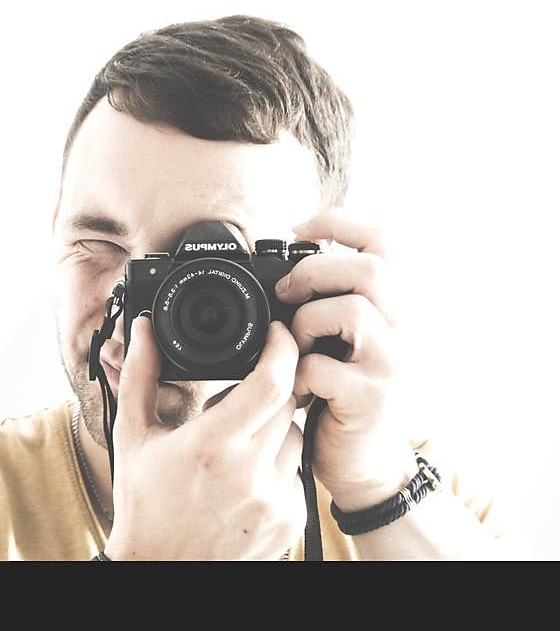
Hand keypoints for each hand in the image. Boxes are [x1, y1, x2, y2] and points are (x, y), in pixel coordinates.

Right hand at [103, 315, 305, 559]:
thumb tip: (144, 328)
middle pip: (286, 403)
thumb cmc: (142, 501)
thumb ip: (141, 374)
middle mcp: (248, 473)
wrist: (158, 569)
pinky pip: (298, 473)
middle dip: (266, 389)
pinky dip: (278, 465)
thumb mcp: (133, 434)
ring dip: (273, 429)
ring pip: (295, 436)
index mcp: (210, 445)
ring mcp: (273, 501)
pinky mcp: (289, 522)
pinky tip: (245, 478)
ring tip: (235, 445)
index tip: (274, 334)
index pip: (271, 383)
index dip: (281, 348)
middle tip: (232, 402)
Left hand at [276, 210, 417, 510]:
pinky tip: (298, 388)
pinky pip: (325, 367)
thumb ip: (324, 298)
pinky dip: (299, 373)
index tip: (296, 229)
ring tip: (295, 347)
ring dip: (305, 323)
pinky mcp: (371, 399)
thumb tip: (279, 258)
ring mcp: (392, 364)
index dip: (339, 222)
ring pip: (351, 312)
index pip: (384, 240)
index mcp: (390, 304)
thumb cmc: (338, 389)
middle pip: (372, 269)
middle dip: (315, 271)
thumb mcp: (336, 336)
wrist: (360, 460)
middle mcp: (402, 328)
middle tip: (284, 291)